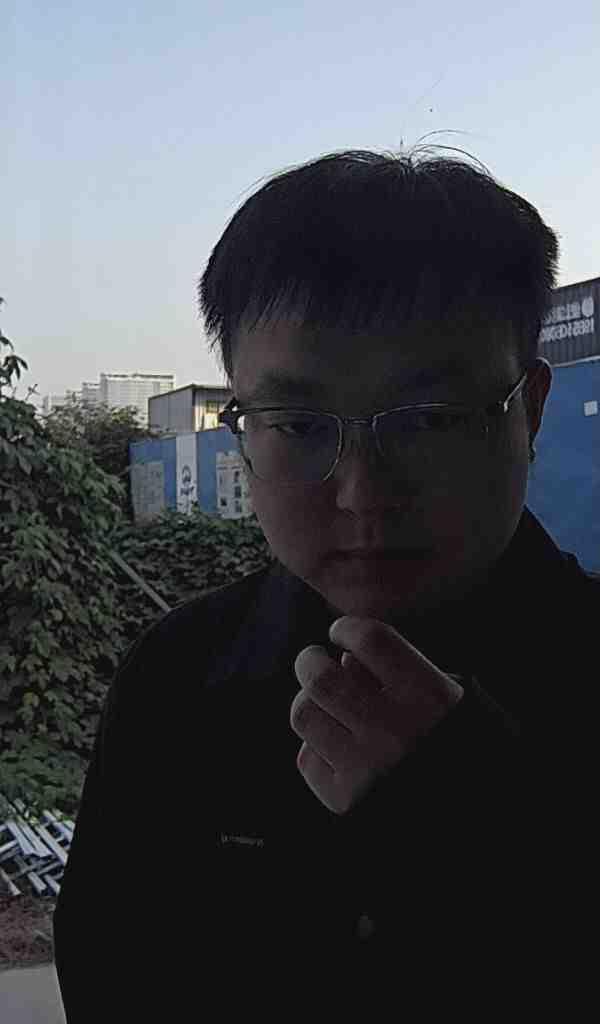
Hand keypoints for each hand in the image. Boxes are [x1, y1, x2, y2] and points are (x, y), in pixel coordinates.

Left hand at [291, 616, 463, 813]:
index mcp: (428, 698)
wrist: (473, 810)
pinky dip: (315, 747)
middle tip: (313, 660)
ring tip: (318, 700)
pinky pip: (308, 759)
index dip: (348, 628)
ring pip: (305, 715)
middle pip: (322, 679)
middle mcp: (394, 731)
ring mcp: (367, 768)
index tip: (340, 632)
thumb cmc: (455, 744)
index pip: (372, 641)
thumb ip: (399, 671)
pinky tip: (332, 744)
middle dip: (309, 661)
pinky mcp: (347, 802)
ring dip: (306, 701)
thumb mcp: (446, 699)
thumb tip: (343, 658)